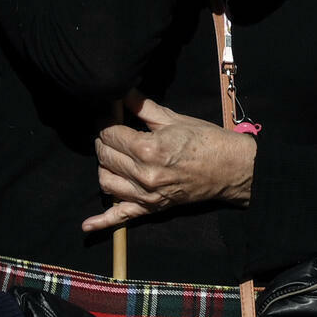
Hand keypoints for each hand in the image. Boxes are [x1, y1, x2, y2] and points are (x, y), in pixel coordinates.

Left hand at [83, 99, 256, 230]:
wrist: (229, 168)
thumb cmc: (205, 139)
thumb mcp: (173, 118)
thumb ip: (143, 107)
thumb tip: (121, 91)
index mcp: (149, 149)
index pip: (110, 135)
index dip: (107, 123)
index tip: (109, 116)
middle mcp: (144, 174)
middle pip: (105, 157)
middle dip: (104, 142)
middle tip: (112, 132)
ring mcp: (147, 195)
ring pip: (106, 183)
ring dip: (105, 167)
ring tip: (114, 156)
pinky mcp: (152, 209)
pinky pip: (121, 218)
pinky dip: (102, 222)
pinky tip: (87, 225)